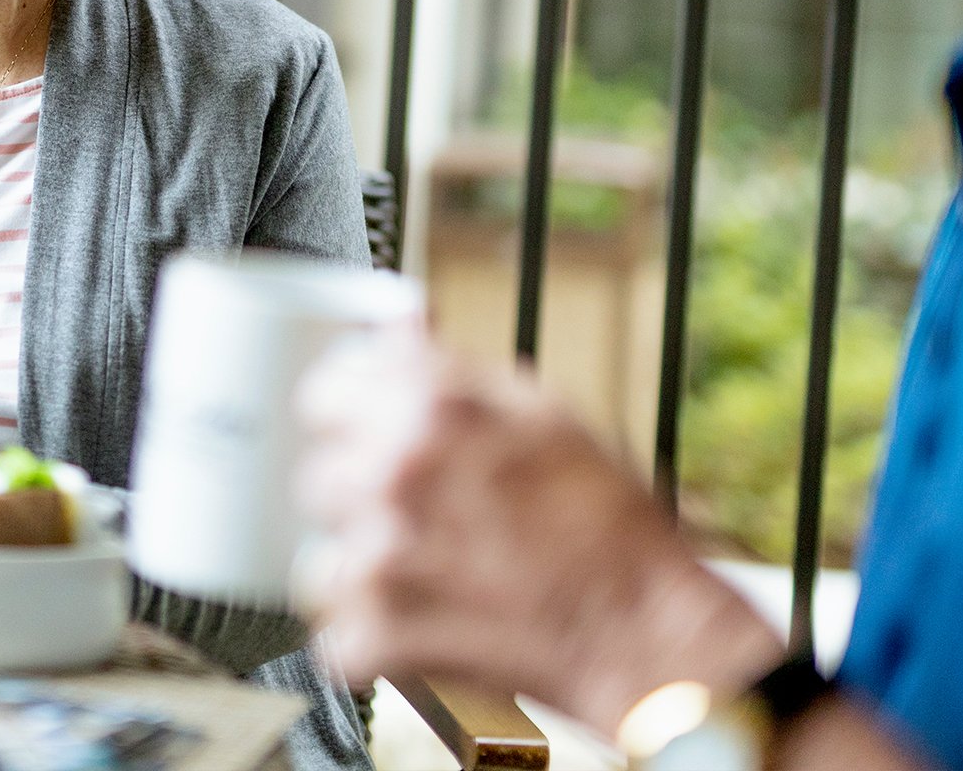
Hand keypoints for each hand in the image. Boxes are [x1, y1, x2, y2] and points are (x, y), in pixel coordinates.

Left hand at [295, 335, 781, 733]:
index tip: (367, 442)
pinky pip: (335, 634)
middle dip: (361, 502)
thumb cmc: (604, 521)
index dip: (347, 421)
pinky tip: (430, 630)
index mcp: (431, 403)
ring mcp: (378, 552)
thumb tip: (397, 319)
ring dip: (364, 575)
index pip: (324, 391)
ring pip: (319, 558)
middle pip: (318, 477)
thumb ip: (451, 366)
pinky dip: (374, 642)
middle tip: (422, 526)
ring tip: (431, 583)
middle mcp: (395, 467)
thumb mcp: (541, 412)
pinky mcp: (376, 630)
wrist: (643, 631)